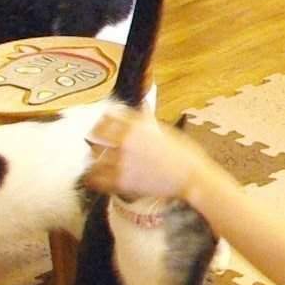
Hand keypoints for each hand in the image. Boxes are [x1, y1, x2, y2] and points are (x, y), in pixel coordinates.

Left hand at [85, 109, 206, 202]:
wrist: (191, 177)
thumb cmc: (184, 153)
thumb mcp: (166, 129)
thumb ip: (147, 119)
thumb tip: (143, 103)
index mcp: (136, 126)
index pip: (107, 116)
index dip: (102, 119)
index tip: (102, 123)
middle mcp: (126, 141)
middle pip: (96, 134)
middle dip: (95, 136)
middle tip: (95, 140)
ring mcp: (122, 162)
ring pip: (93, 156)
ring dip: (93, 157)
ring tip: (95, 159)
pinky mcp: (122, 181)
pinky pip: (97, 179)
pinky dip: (93, 178)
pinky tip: (94, 177)